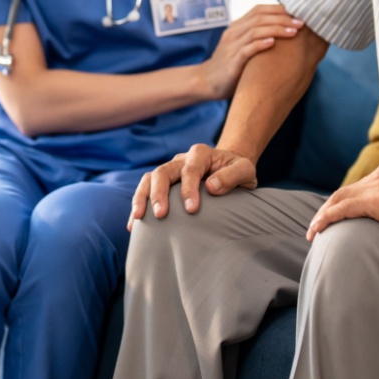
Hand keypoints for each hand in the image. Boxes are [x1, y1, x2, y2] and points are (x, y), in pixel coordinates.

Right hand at [129, 144, 258, 227]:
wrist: (228, 165)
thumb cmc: (237, 170)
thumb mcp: (244, 170)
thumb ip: (232, 176)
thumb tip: (211, 188)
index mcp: (200, 154)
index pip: (190, 170)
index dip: (188, 189)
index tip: (191, 209)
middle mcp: (181, 159)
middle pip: (162, 172)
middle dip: (159, 194)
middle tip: (160, 215)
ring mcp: (170, 169)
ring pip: (149, 179)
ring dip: (141, 198)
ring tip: (138, 219)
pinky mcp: (164, 182)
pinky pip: (145, 189)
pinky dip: (138, 205)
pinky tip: (133, 224)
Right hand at [199, 6, 302, 99]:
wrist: (206, 81)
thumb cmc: (231, 64)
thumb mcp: (243, 46)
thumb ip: (258, 37)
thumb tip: (286, 32)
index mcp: (237, 26)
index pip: (259, 10)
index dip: (279, 10)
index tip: (297, 14)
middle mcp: (234, 33)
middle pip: (260, 18)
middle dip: (282, 19)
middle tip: (301, 23)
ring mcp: (231, 46)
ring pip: (255, 31)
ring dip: (276, 30)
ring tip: (294, 32)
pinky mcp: (231, 62)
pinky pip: (246, 49)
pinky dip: (260, 44)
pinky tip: (273, 43)